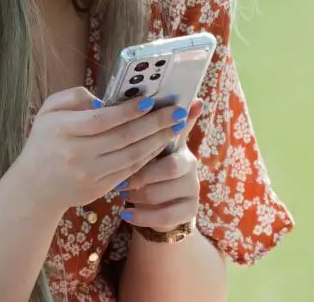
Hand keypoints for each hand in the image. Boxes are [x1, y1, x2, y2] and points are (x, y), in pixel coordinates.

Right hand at [12, 87, 186, 214]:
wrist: (34, 187)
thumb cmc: (44, 141)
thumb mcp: (48, 111)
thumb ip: (73, 97)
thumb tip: (105, 100)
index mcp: (62, 130)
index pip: (101, 120)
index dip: (128, 111)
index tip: (149, 101)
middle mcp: (76, 154)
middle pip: (123, 138)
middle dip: (154, 123)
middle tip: (176, 111)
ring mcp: (89, 174)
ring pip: (131, 155)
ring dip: (157, 140)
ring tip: (175, 126)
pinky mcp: (99, 188)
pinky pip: (130, 170)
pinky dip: (148, 156)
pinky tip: (160, 144)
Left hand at [118, 97, 204, 231]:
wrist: (164, 204)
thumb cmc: (150, 169)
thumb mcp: (149, 147)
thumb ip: (148, 125)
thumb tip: (155, 96)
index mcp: (179, 144)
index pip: (171, 136)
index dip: (149, 141)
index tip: (125, 148)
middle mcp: (191, 165)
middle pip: (170, 167)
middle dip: (141, 174)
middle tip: (120, 180)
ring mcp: (192, 189)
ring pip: (162, 193)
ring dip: (137, 195)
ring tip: (123, 194)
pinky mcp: (189, 211)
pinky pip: (165, 216)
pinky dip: (142, 216)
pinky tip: (127, 214)